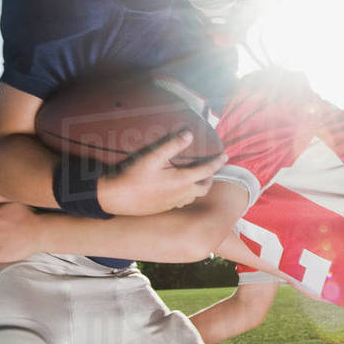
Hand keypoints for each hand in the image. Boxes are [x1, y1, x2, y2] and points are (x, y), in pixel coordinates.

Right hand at [97, 131, 226, 215]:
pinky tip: (180, 190)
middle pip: (204, 188)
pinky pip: (183, 202)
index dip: (217, 162)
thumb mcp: (152, 156)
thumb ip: (172, 145)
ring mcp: (173, 203)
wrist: (118, 198)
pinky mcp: (165, 208)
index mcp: (182, 180)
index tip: (225, 155)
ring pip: (194, 196)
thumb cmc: (133, 176)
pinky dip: (187, 195)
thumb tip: (189, 134)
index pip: (207, 170)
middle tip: (210, 168)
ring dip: (199, 187)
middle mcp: (182, 194)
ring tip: (197, 178)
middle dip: (210, 178)